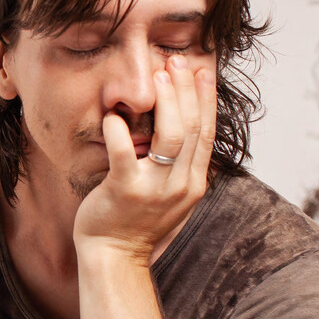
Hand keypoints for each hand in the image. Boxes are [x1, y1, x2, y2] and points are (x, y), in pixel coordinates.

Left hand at [74, 55, 216, 263]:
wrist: (114, 256)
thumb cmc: (136, 224)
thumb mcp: (170, 197)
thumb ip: (180, 168)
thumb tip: (181, 130)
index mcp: (194, 184)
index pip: (206, 132)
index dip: (205, 98)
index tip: (201, 70)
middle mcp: (180, 186)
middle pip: (191, 128)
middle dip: (186, 89)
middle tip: (176, 61)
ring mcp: (153, 189)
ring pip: (170, 136)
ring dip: (166, 100)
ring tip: (157, 76)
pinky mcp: (124, 191)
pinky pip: (124, 153)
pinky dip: (119, 130)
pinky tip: (113, 115)